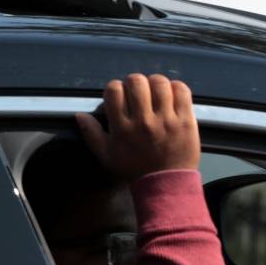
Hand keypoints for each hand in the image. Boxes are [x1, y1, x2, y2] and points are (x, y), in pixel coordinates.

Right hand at [77, 73, 200, 179]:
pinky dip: (176, 87)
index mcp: (122, 127)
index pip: (114, 90)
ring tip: (155, 90)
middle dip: (134, 82)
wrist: (165, 182)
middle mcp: (143, 120)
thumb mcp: (105, 154)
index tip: (119, 95)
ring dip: (155, 82)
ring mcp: (166, 119)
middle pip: (137, 82)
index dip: (115, 88)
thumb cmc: (133, 168)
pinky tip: (171, 94)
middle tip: (137, 91)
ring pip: (160, 83)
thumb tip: (79, 115)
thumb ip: (91, 133)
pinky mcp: (185, 120)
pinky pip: (182, 91)